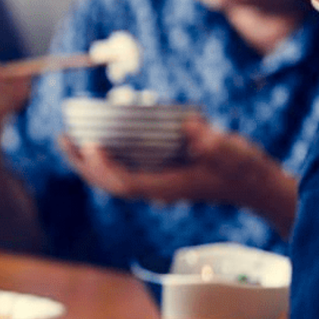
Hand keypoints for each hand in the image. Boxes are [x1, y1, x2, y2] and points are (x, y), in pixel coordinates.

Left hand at [60, 117, 295, 232]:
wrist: (255, 185)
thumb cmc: (246, 169)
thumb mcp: (235, 153)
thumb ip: (216, 145)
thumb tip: (193, 130)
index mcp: (168, 187)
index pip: (126, 183)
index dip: (105, 168)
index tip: (91, 145)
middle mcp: (156, 189)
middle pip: (110, 183)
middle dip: (84, 164)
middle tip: (63, 138)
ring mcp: (156, 184)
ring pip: (112, 178)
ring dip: (88, 161)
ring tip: (68, 137)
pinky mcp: (159, 174)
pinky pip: (123, 169)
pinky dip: (105, 157)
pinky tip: (95, 138)